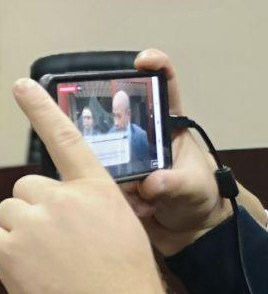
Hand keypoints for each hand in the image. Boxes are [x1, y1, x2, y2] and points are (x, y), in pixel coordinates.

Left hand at [0, 79, 173, 293]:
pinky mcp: (7, 248)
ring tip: (45, 265)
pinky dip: (1, 254)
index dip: (41, 109)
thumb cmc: (124, 285)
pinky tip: (26, 273)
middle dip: (33, 213)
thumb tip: (55, 210)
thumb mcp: (121, 231)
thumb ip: (85, 210)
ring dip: (17, 234)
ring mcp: (32, 221)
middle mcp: (62, 198)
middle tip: (56, 247)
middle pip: (25, 189)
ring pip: (6, 214)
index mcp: (96, 190)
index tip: (21, 84)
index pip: (66, 139)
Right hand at [121, 49, 265, 254]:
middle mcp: (141, 136)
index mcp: (168, 126)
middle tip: (106, 130)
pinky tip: (134, 205)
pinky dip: (109, 191)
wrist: (187, 232)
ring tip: (138, 192)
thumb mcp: (194, 188)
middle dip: (110, 119)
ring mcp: (123, 156)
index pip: (164, 88)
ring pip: (101, 146)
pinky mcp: (108, 177)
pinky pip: (95, 175)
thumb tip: (153, 182)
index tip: (143, 61)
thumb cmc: (199, 199)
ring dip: (111, 168)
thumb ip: (175, 183)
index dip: (155, 67)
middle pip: (118, 113)